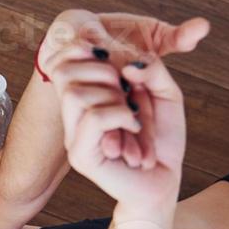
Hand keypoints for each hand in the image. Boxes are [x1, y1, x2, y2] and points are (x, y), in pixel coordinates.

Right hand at [40, 12, 203, 207]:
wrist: (164, 181)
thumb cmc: (161, 140)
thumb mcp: (166, 94)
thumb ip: (153, 70)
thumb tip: (127, 66)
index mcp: (85, 97)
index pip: (62, 61)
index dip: (81, 47)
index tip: (111, 53)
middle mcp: (73, 115)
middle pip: (65, 71)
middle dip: (105, 71)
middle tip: (129, 91)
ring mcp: (73, 135)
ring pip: (75, 93)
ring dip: (113, 95)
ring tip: (134, 113)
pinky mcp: (81, 155)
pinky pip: (93, 119)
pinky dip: (120, 115)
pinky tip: (135, 126)